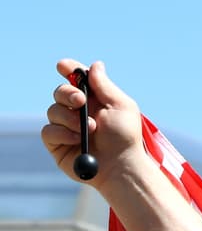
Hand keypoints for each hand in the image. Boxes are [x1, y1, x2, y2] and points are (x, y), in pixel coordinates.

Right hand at [42, 59, 145, 188]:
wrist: (121, 165)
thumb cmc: (125, 137)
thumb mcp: (120, 107)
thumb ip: (105, 86)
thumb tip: (95, 65)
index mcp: (94, 100)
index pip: (76, 80)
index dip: (68, 70)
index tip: (63, 66)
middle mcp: (78, 112)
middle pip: (59, 92)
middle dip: (67, 93)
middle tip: (80, 101)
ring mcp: (66, 128)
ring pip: (52, 111)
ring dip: (70, 118)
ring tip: (91, 129)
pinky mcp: (57, 144)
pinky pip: (48, 131)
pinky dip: (63, 133)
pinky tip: (78, 139)